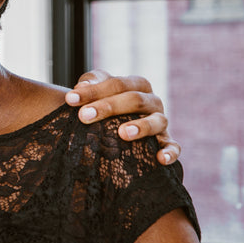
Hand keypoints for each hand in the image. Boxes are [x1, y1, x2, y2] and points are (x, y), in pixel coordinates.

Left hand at [65, 69, 180, 164]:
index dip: (93, 90)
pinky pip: (173, 146)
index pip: (117, 84)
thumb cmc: (105, 105)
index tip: (70, 100)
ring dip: (141, 127)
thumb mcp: (98, 91)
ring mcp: (161, 121)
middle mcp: (152, 101)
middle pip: (134, 99)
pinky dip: (169, 152)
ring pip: (157, 121)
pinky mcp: (167, 141)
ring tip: (123, 133)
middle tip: (84, 116)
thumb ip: (91, 83)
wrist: (118, 127)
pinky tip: (160, 159)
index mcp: (137, 85)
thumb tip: (81, 86)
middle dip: (108, 107)